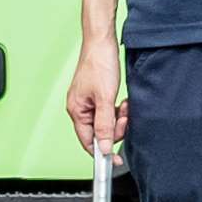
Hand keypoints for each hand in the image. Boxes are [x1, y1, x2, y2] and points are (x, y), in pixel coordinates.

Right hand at [65, 40, 127, 159]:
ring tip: (124, 104)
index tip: (115, 160)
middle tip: (125, 115)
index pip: (87, 141)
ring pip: (106, 122)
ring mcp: (88, 101)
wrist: (102, 41)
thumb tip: (104, 147)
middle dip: (115, 127)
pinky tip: (123, 101)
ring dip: (119, 117)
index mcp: (76, 110)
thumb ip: (105, 125)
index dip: (102, 151)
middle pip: (99, 132)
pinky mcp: (97, 95)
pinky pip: (109, 111)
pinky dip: (118, 109)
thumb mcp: (105, 98)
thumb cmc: (99, 64)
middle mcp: (80, 108)